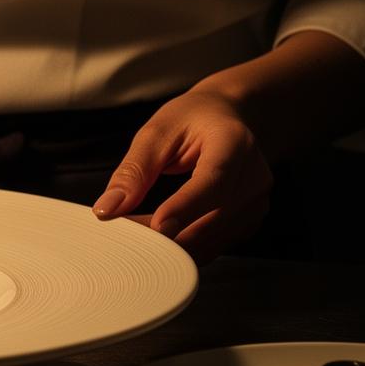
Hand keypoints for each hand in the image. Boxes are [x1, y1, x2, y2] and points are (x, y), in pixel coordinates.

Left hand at [91, 86, 273, 264]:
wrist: (227, 118)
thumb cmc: (193, 120)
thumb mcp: (157, 132)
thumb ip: (134, 170)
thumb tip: (108, 209)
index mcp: (235, 142)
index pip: (214, 181)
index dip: (186, 207)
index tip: (157, 227)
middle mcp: (255, 177)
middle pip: (213, 218)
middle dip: (167, 234)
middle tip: (124, 233)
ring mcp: (257, 203)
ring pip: (212, 240)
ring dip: (172, 245)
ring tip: (136, 233)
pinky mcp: (249, 223)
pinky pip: (214, 245)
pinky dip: (185, 247)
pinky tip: (160, 238)